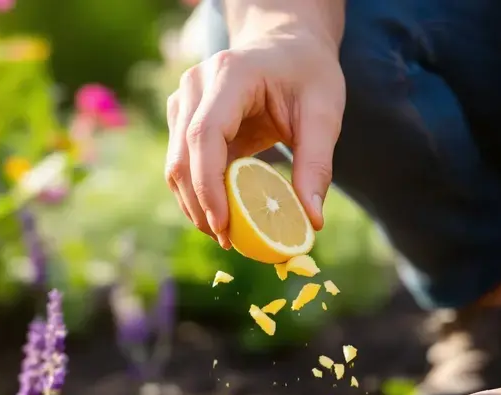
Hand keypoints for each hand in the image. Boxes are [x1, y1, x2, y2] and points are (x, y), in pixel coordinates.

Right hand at [165, 29, 344, 248]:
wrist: (286, 45)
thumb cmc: (307, 75)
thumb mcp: (325, 113)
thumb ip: (317, 164)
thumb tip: (311, 222)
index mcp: (230, 74)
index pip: (204, 135)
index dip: (208, 185)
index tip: (224, 226)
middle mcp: (196, 85)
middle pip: (182, 158)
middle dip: (200, 207)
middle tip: (229, 243)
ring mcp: (183, 101)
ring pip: (175, 166)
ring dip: (195, 206)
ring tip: (226, 235)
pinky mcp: (182, 119)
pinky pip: (182, 165)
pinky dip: (197, 195)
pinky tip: (221, 215)